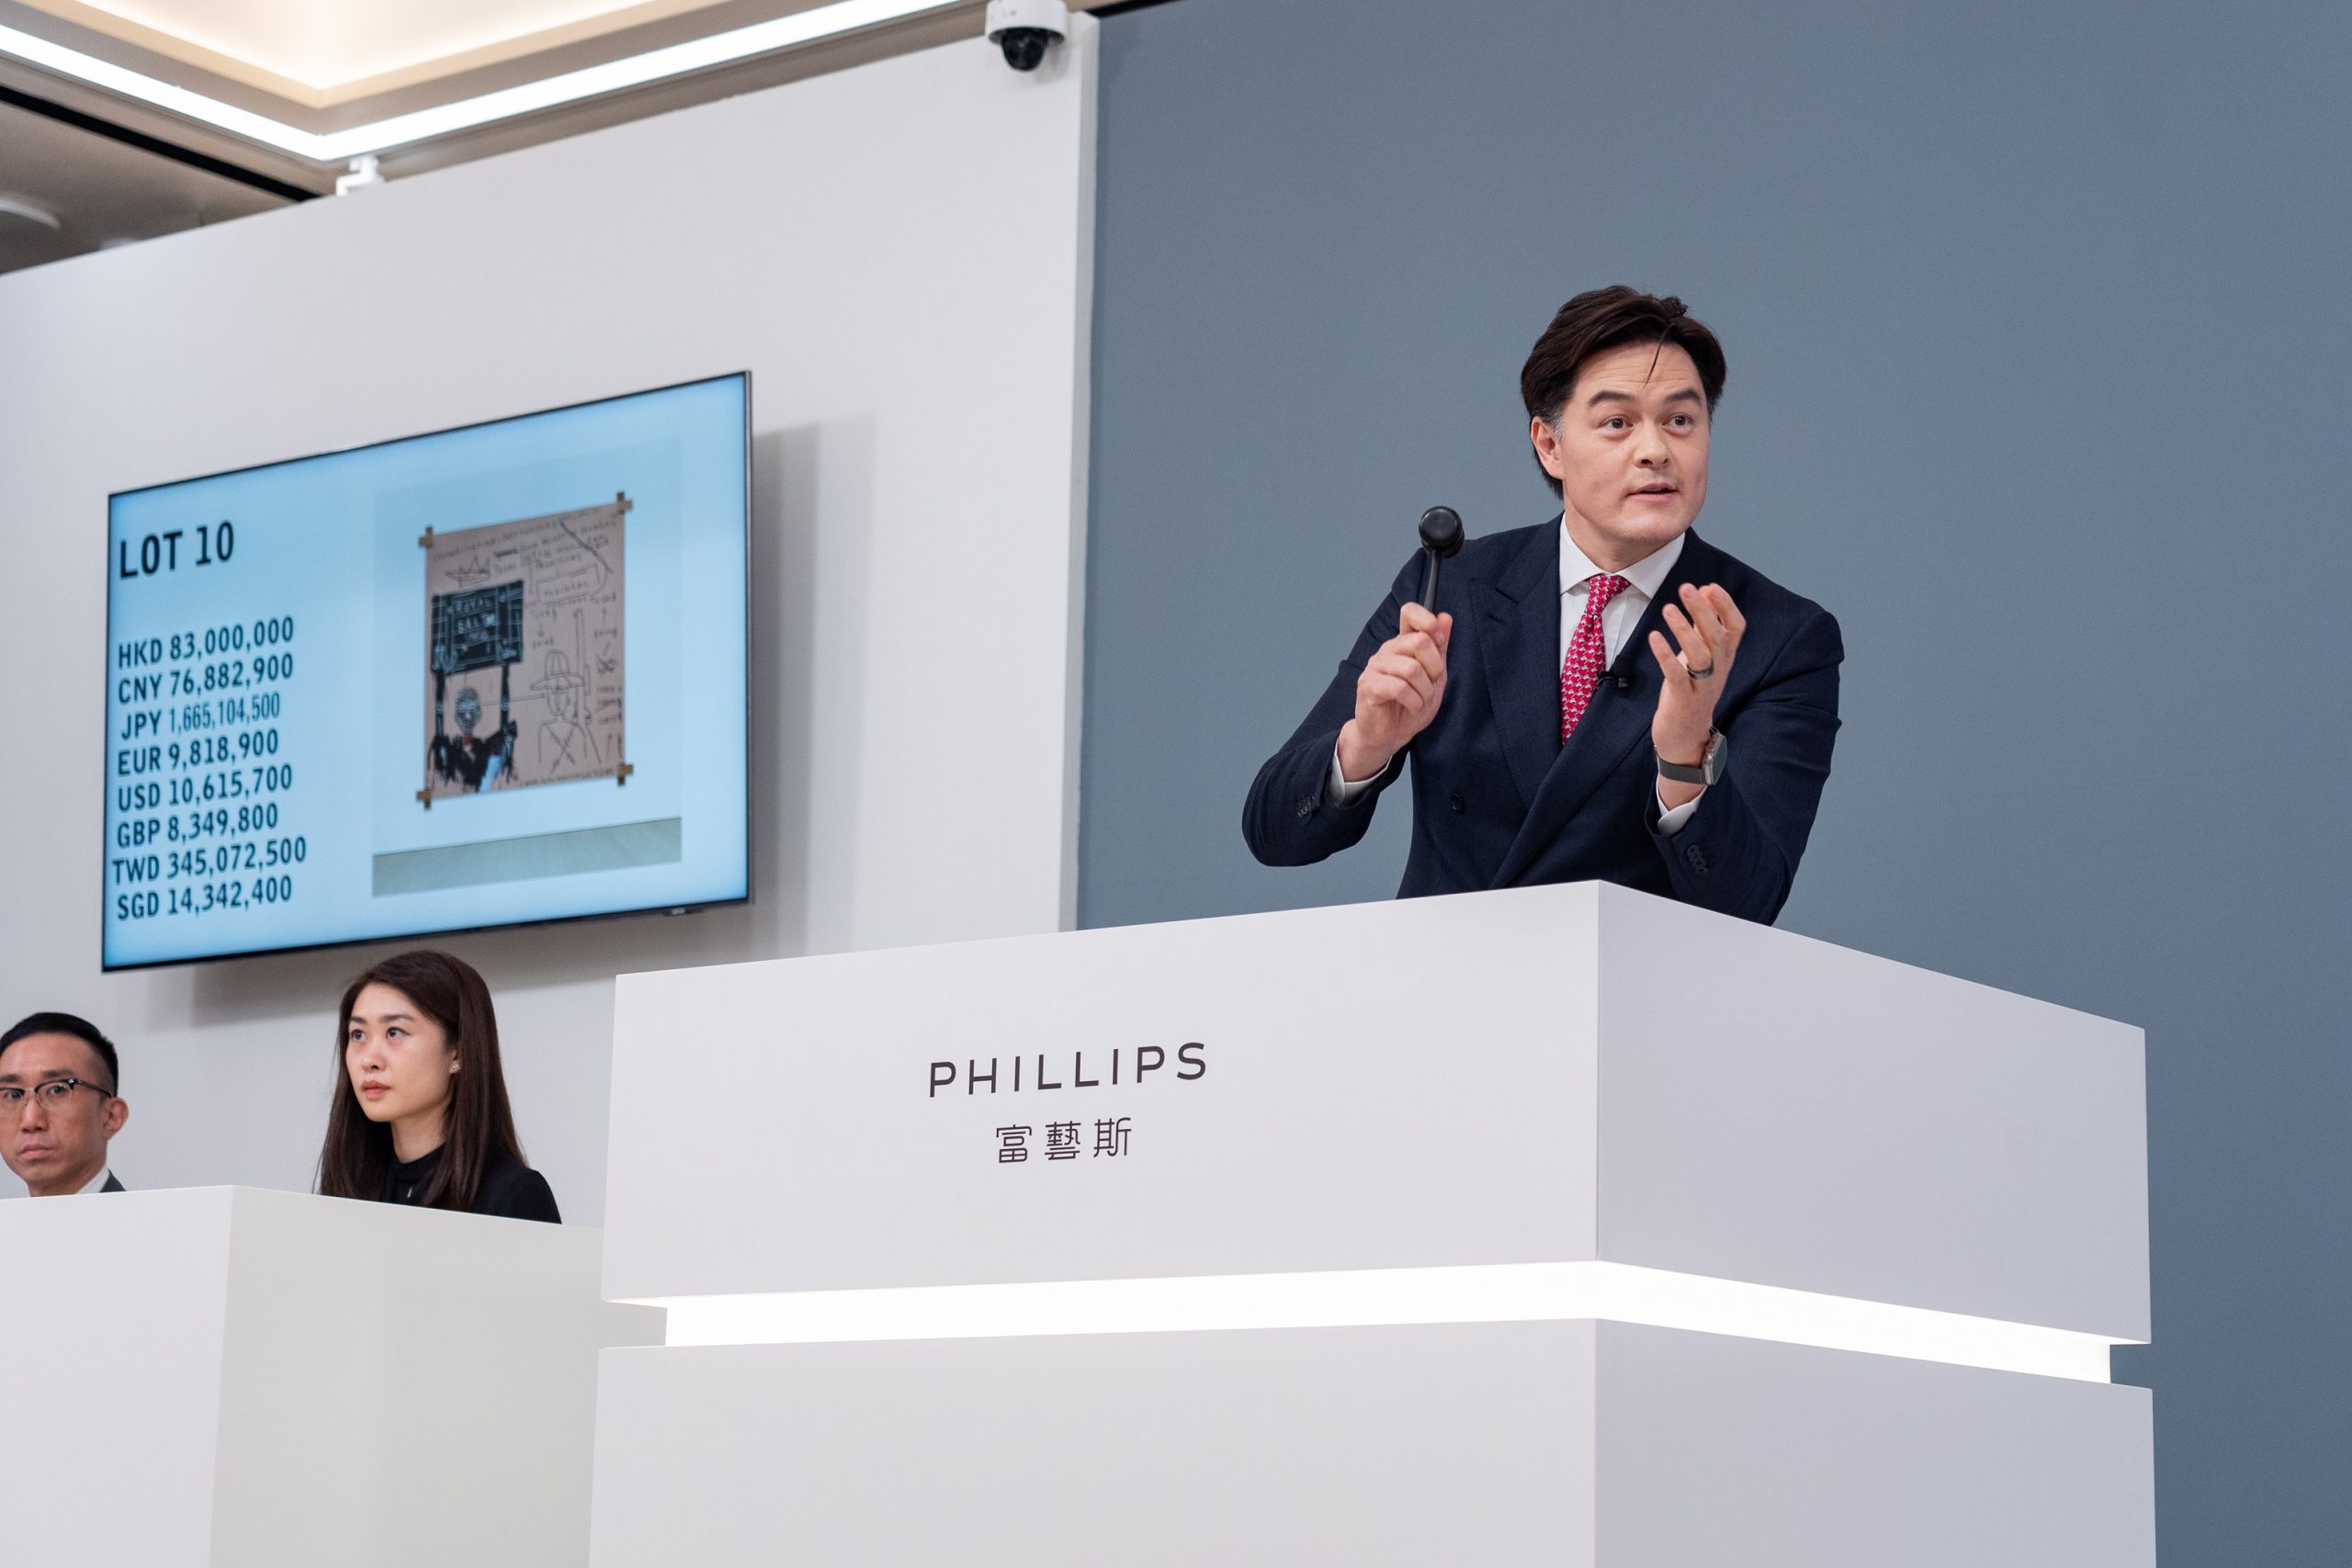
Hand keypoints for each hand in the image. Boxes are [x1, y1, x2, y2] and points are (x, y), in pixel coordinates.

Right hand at [1338, 603, 1451, 781]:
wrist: (1388, 736)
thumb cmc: (1410, 705)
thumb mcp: (1434, 676)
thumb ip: (1439, 647)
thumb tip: (1445, 617)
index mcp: (1403, 643)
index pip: (1410, 612)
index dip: (1428, 621)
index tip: (1439, 642)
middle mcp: (1387, 650)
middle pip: (1420, 641)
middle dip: (1435, 668)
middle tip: (1431, 685)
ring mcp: (1375, 666)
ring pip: (1412, 668)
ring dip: (1425, 691)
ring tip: (1420, 700)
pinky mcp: (1369, 685)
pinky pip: (1400, 687)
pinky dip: (1414, 701)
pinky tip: (1412, 707)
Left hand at [1647, 583, 1743, 796]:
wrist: (1685, 737)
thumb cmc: (1690, 690)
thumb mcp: (1700, 657)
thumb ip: (1704, 628)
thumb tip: (1704, 593)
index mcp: (1724, 659)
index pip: (1736, 629)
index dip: (1726, 607)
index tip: (1711, 586)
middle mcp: (1718, 671)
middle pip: (1716, 637)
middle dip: (1703, 611)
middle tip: (1687, 588)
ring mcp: (1701, 687)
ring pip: (1700, 655)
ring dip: (1685, 630)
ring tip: (1669, 608)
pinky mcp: (1682, 700)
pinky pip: (1676, 675)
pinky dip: (1666, 655)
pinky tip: (1654, 638)